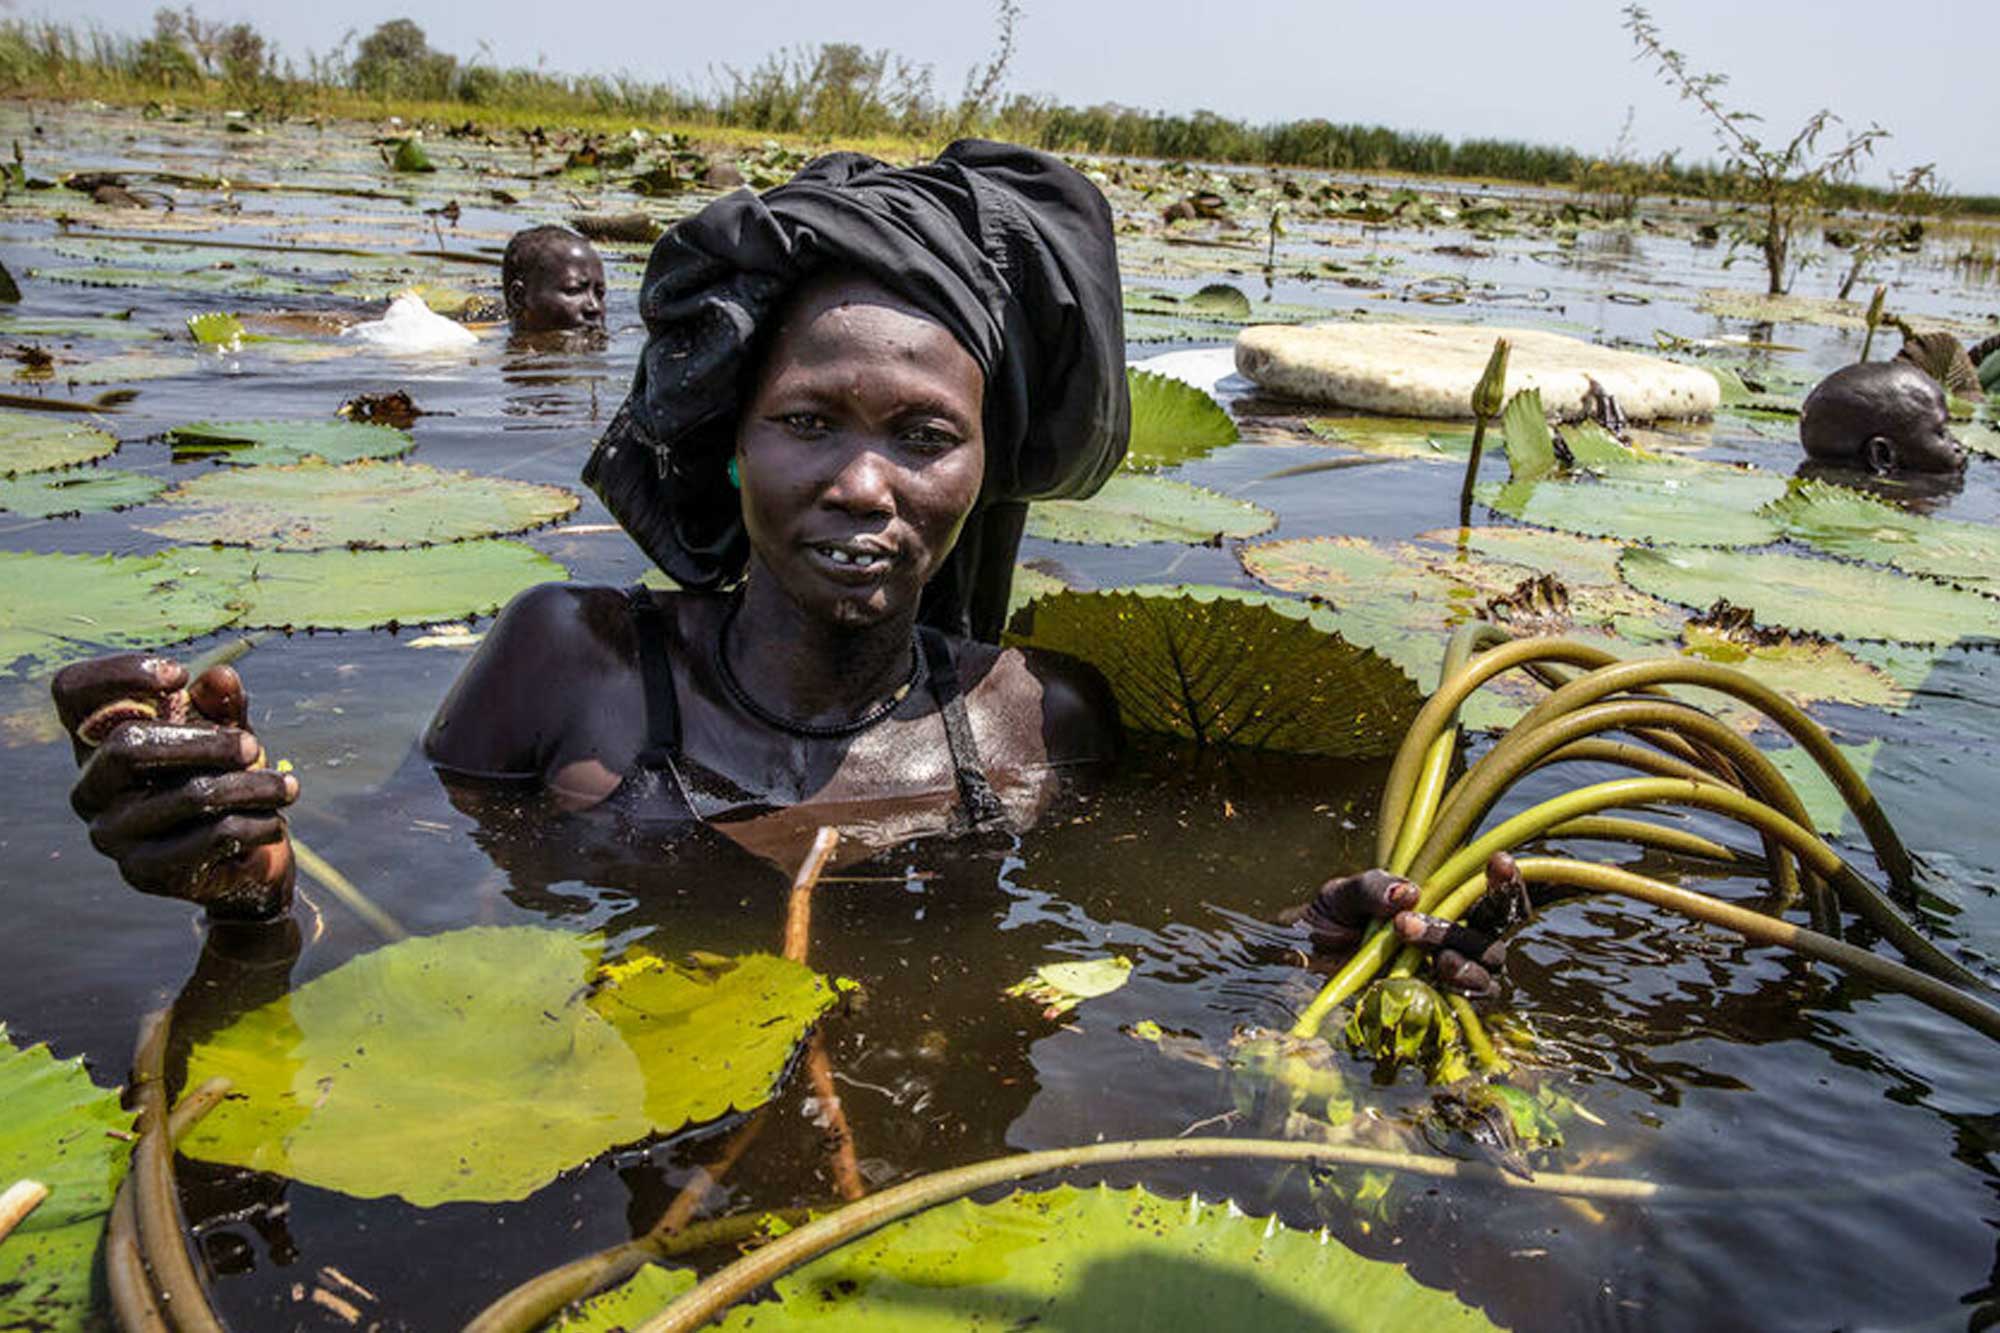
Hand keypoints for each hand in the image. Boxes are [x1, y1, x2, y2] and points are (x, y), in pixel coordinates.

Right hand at [53, 654, 296, 919]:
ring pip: (188, 795)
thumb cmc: (222, 779)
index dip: (118, 673)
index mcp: (97, 743)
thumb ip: (222, 705)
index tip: (178, 676)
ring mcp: (111, 833)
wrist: (242, 858)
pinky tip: (274, 823)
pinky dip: (256, 824)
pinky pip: (212, 837)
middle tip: (254, 746)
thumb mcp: (225, 733)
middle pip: (128, 746)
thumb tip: (221, 676)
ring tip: (287, 788)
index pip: (72, 691)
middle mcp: (90, 788)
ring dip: (250, 787)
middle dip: (206, 742)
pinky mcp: (143, 872)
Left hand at [1290, 865, 1507, 996]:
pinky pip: (1475, 999)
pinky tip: (1436, 977)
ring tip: (1433, 957)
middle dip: (1472, 920)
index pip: (1490, 889)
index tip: (1500, 862)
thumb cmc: (1333, 921)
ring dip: (1462, 956)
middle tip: (1414, 921)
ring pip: (1487, 963)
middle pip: (1497, 926)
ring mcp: (1457, 970)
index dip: (1507, 879)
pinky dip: (1462, 989)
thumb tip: (1408, 893)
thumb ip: (1371, 887)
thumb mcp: (1342, 895)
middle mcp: (1459, 934)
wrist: (1309, 966)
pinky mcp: (1447, 1004)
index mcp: (1444, 900)